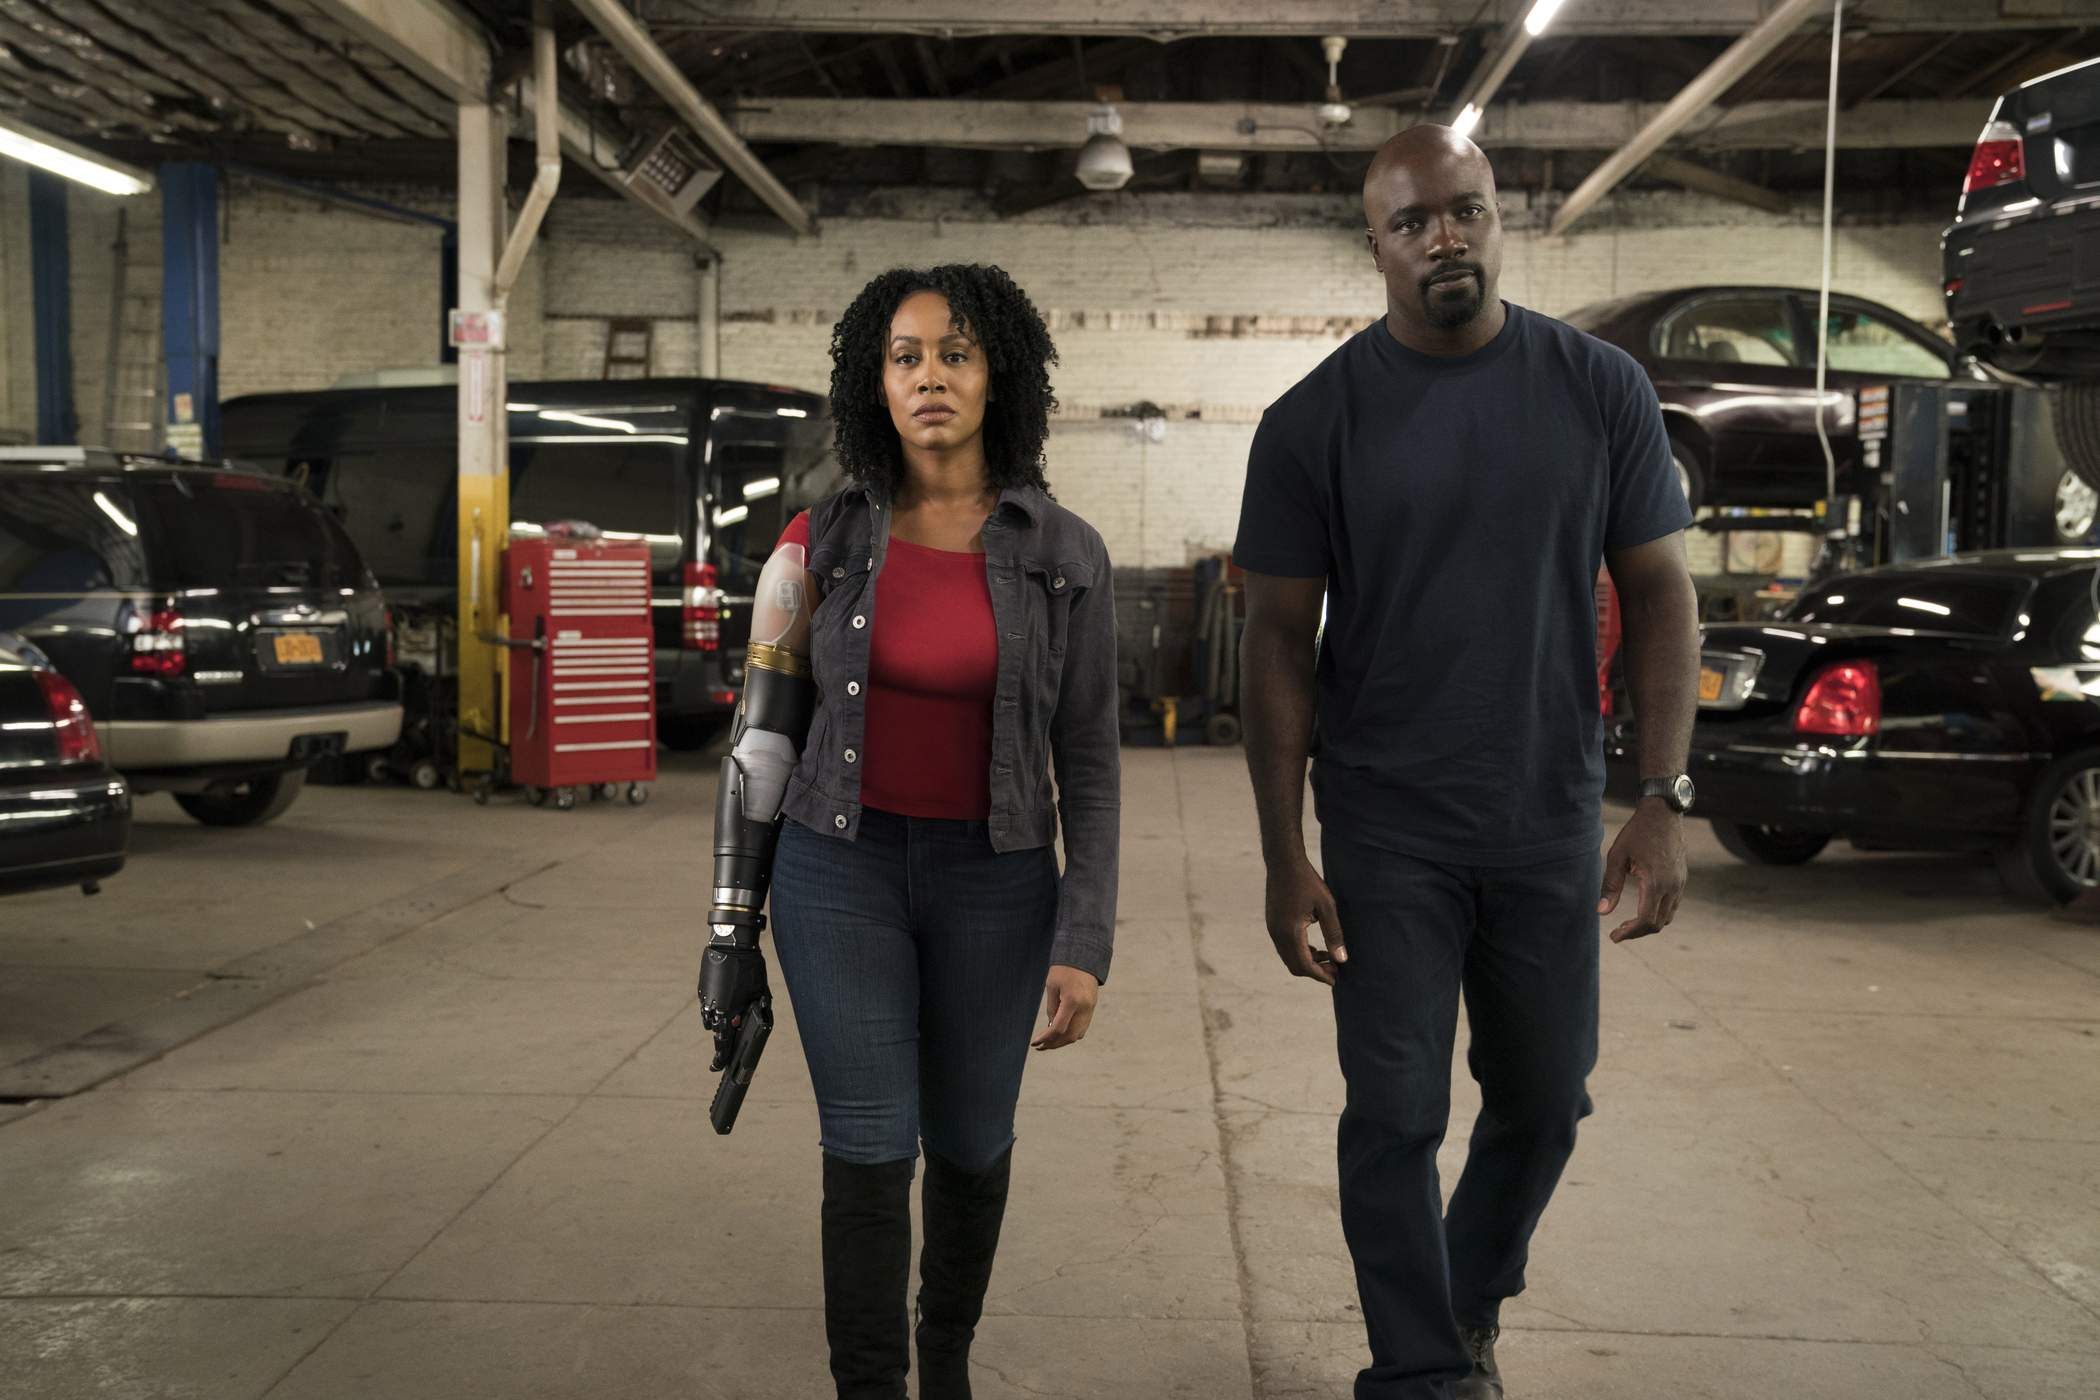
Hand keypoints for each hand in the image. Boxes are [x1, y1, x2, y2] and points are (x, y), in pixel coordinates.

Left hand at [1033, 965, 1098, 1049]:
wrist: (1084, 955)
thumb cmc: (1064, 968)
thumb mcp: (1052, 986)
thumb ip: (1052, 1008)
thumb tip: (1051, 1026)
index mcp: (1072, 1002)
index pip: (1058, 1028)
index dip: (1046, 1038)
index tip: (1035, 1043)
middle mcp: (1084, 1008)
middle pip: (1070, 1036)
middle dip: (1054, 1044)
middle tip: (1041, 1046)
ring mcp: (1090, 1009)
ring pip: (1078, 1034)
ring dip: (1063, 1040)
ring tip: (1049, 1041)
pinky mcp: (1092, 1007)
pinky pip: (1083, 1027)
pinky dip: (1071, 1033)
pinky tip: (1060, 1032)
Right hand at [1264, 855, 1345, 984]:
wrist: (1283, 862)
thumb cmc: (1307, 881)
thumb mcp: (1326, 906)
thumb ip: (1334, 934)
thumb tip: (1342, 959)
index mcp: (1290, 932)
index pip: (1305, 965)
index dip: (1320, 975)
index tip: (1335, 980)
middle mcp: (1277, 934)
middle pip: (1295, 966)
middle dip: (1315, 971)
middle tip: (1335, 968)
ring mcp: (1272, 929)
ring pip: (1289, 957)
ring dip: (1307, 962)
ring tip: (1328, 957)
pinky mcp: (1272, 924)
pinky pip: (1284, 947)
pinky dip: (1299, 952)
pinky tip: (1314, 947)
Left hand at [1599, 799, 1687, 942]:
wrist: (1664, 813)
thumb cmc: (1638, 832)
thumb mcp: (1617, 856)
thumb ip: (1610, 886)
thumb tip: (1602, 913)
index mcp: (1656, 883)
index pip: (1646, 921)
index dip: (1629, 933)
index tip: (1614, 937)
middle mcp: (1672, 887)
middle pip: (1658, 924)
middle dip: (1637, 932)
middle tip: (1617, 932)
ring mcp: (1680, 884)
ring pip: (1667, 917)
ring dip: (1649, 924)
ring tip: (1628, 924)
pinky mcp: (1682, 879)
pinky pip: (1673, 905)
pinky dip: (1658, 913)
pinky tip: (1642, 908)